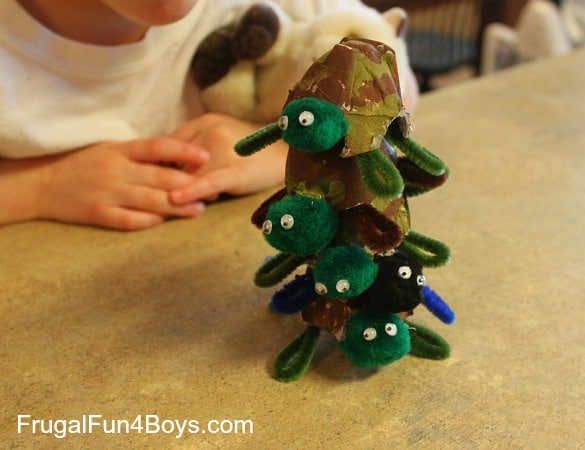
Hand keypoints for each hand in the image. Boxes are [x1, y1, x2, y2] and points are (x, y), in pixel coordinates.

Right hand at [1, 137, 209, 229]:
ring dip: (178, 206)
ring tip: (199, 209)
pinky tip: (165, 221)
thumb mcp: (110, 150)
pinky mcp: (98, 214)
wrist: (44, 184)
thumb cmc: (85, 164)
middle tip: (211, 190)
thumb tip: (178, 157)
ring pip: (150, 200)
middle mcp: (115, 170)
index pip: (156, 146)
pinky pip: (129, 220)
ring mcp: (107, 193)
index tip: (205, 156)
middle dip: (189, 184)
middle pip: (160, 176)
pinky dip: (149, 221)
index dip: (183, 150)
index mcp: (119, 150)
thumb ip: (140, 154)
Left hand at [167, 113, 286, 204]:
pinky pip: (207, 181)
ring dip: (181, 190)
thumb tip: (165, 165)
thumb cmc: (252, 151)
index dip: (158, 165)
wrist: (288, 155)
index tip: (150, 180)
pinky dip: (190, 191)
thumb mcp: (221, 137)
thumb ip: (195, 145)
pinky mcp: (235, 170)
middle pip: (175, 160)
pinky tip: (174, 200)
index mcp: (205, 121)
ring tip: (174, 203)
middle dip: (166, 180)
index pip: (169, 144)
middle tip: (155, 196)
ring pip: (188, 173)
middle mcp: (211, 131)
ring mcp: (223, 149)